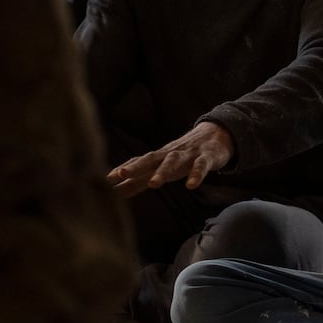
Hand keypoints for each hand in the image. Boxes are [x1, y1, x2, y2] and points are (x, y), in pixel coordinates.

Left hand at [107, 121, 234, 195]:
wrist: (216, 134)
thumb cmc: (184, 155)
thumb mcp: (161, 166)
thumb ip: (139, 178)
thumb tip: (114, 189)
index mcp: (159, 158)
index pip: (138, 163)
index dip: (123, 170)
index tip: (106, 179)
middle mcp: (170, 155)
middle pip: (150, 159)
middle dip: (135, 167)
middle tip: (121, 174)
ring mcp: (188, 156)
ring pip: (174, 162)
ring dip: (163, 171)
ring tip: (154, 184)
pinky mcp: (206, 158)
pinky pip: (201, 166)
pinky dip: (196, 175)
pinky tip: (191, 186)